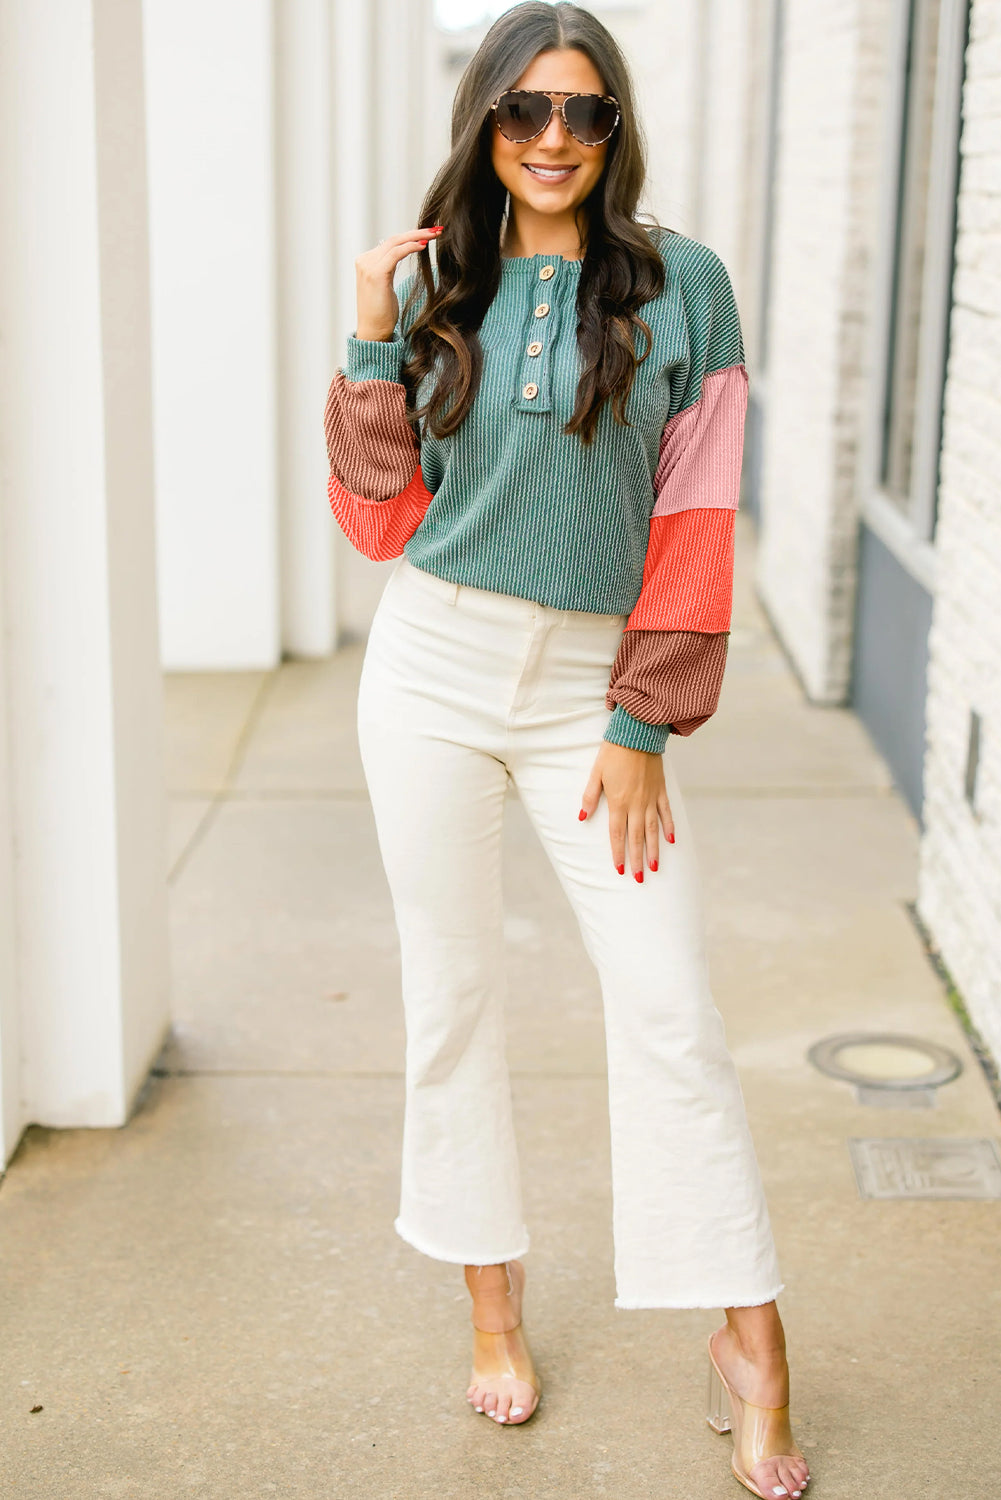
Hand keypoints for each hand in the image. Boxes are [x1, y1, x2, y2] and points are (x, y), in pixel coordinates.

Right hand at [354, 226, 441, 341]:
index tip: (429, 233)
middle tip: (437, 229)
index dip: (410, 236)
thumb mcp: (385, 285)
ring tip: (435, 234)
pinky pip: (396, 254)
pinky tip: (424, 246)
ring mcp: (368, 266)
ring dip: (418, 236)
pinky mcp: (376, 274)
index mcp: (366, 261)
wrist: (373, 332)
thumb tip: (401, 252)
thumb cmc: (382, 313)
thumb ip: (388, 267)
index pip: (391, 243)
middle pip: (394, 239)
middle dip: (417, 232)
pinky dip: (410, 247)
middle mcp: (365, 260)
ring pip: (396, 243)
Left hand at [579, 742, 674, 881]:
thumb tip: (582, 817)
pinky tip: (671, 840)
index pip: (617, 834)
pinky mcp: (661, 790)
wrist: (638, 733)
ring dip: (654, 850)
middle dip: (637, 860)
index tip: (619, 870)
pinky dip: (669, 827)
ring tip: (655, 867)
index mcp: (618, 802)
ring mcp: (650, 798)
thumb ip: (590, 797)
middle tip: (639, 879)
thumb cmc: (613, 752)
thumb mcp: (596, 773)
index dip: (618, 853)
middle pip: (636, 838)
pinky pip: (666, 812)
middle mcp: (636, 804)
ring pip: (653, 830)